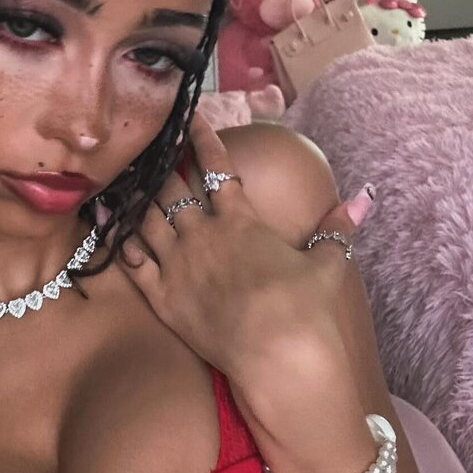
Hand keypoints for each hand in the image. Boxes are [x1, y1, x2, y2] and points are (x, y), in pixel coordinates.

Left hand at [103, 110, 369, 404]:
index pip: (218, 168)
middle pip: (171, 189)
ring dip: (133, 197)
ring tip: (123, 179)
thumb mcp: (328, 263)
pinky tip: (110, 223)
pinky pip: (131, 261)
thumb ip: (338, 228)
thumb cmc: (305, 308)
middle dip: (160, 165)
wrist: (276, 354)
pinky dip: (118, 239)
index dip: (202, 139)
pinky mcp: (161, 296)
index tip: (191, 117)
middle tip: (148, 148)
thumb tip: (363, 199)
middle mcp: (201, 235)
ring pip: (144, 219)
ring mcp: (177, 265)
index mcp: (239, 221)